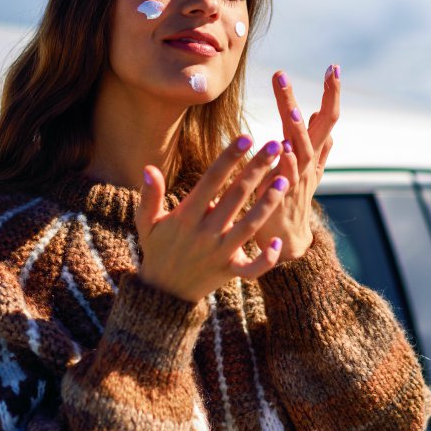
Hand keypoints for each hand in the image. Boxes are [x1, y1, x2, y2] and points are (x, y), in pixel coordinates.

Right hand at [135, 136, 289, 302]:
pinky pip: (251, 268)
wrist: (163, 292)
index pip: (211, 181)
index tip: (245, 137)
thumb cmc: (157, 248)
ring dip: (268, 203)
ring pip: (249, 226)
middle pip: (235, 196)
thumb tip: (148, 168)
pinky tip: (278, 242)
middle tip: (276, 145)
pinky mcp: (229, 271)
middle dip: (256, 169)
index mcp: (186, 216)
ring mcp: (219, 253)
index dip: (228, 158)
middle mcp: (205, 232)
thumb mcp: (146, 222)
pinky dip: (266, 259)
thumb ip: (149, 195)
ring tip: (284, 179)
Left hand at [253, 64, 340, 261]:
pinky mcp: (282, 198)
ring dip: (299, 129)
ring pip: (303, 150)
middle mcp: (309, 164)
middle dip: (317, 101)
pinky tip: (283, 149)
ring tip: (295, 107)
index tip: (333, 67)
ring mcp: (298, 181)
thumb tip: (319, 112)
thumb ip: (316, 141)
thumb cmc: (291, 199)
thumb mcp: (308, 168)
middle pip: (318, 127)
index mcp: (313, 153)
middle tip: (303, 74)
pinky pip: (286, 179)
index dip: (331, 94)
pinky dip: (286, 164)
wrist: (286, 240)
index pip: (327, 118)